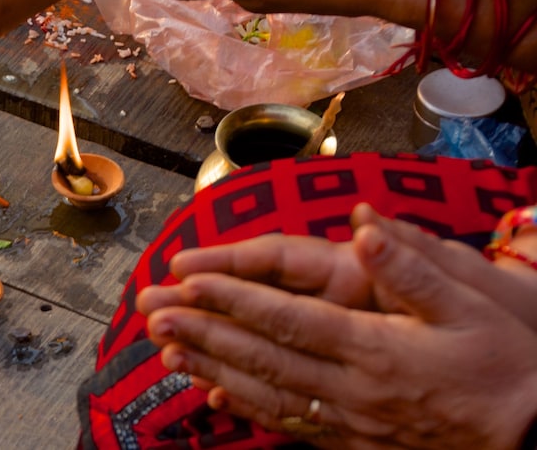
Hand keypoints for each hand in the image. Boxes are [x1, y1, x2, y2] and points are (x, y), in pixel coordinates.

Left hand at [138, 205, 536, 448]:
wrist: (532, 436)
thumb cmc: (505, 366)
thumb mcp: (474, 306)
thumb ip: (414, 266)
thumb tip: (364, 222)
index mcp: (376, 347)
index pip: (288, 318)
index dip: (233, 299)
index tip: (189, 281)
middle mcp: (352, 387)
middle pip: (263, 356)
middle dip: (203, 331)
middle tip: (153, 313)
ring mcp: (349, 420)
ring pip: (266, 393)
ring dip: (211, 369)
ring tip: (166, 350)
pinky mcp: (352, 442)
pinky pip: (287, 424)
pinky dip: (244, 407)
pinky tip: (213, 394)